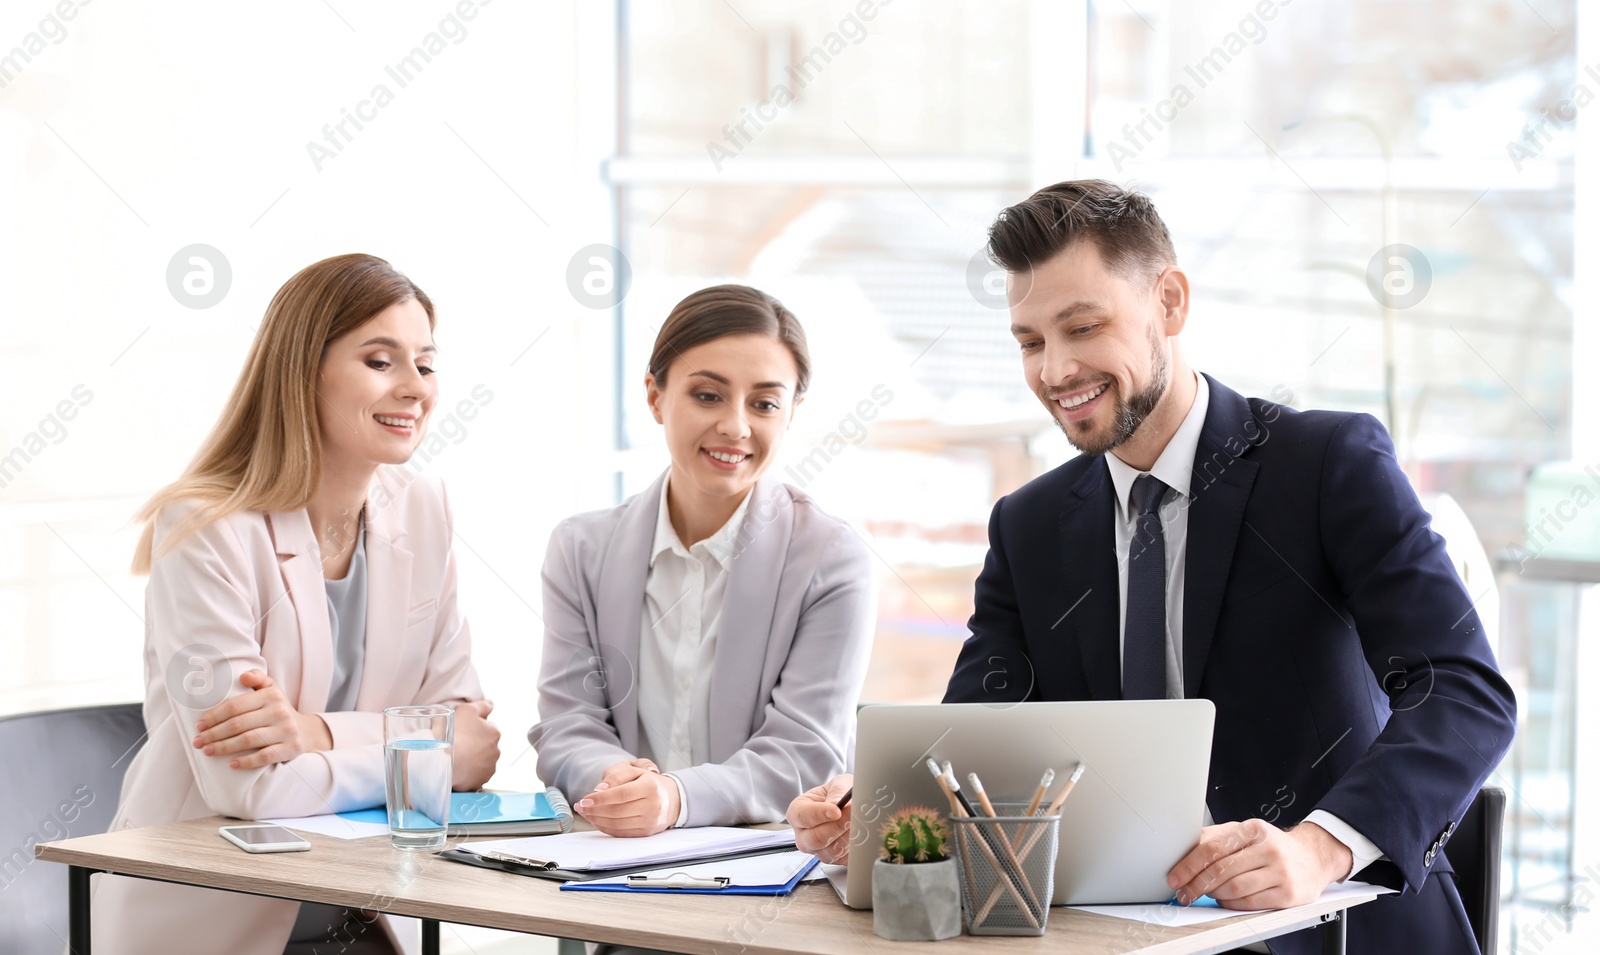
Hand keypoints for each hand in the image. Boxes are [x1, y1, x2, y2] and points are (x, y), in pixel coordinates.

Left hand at [193, 669, 331, 769]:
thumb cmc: (278, 710)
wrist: (306, 732)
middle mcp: (279, 712)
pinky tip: (231, 764)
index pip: (235, 705)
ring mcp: (286, 731)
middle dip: (214, 734)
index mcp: (271, 696)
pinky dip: (246, 761)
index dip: (214, 716)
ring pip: (249, 740)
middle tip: (198, 741)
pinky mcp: (290, 748)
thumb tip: (243, 675)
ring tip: (207, 751)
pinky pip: (265, 756)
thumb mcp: (272, 690)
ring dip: (224, 747)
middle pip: (239, 724)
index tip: (199, 725)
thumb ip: (257, 678)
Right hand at [451, 699, 500, 790]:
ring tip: (457, 758)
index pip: (487, 727)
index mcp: (494, 733)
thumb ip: (482, 706)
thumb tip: (491, 704)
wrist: (442, 762)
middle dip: (475, 744)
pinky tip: (458, 770)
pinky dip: (469, 774)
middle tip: (458, 744)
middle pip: (485, 745)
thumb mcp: (466, 710)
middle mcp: (496, 751)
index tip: (462, 731)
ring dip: (473, 759)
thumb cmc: (453, 734)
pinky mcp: (480, 782)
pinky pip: (475, 776)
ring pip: (481, 761)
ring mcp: (488, 768)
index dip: (473, 728)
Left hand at [577, 759, 679, 836]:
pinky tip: (596, 820)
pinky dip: (605, 827)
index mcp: (651, 786)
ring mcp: (650, 821)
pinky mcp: (646, 833)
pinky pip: (620, 833)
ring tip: (586, 813)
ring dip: (596, 819)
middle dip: (594, 810)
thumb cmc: (649, 783)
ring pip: (617, 824)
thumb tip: (599, 789)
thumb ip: (617, 776)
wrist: (671, 799)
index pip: (622, 794)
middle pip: (617, 811)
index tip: (584, 800)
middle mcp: (653, 805)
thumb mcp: (636, 771)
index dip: (601, 798)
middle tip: (580, 806)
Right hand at [787, 774, 852, 863]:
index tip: (837, 810)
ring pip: (831, 852)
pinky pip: (843, 860)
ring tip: (860, 822)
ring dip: (848, 837)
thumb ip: (836, 792)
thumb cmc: (839, 793)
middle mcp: (804, 835)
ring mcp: (817, 850)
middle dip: (837, 827)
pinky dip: (854, 848)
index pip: (802, 816)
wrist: (851, 804)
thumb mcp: (839, 784)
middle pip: (815, 839)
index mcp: (798, 812)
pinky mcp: (833, 860)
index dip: (819, 814)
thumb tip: (836, 804)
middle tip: (853, 815)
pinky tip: (861, 834)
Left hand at [1166, 819, 1352, 908]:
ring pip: (1235, 888)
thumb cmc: (1273, 846)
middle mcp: (1269, 849)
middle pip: (1222, 870)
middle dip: (1197, 884)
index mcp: (1254, 830)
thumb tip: (1184, 846)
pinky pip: (1250, 903)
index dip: (1189, 864)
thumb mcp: (1246, 833)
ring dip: (1214, 894)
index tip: (1175, 877)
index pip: (1213, 847)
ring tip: (1207, 894)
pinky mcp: (1288, 894)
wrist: (1313, 858)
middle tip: (1184, 892)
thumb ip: (1217, 837)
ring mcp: (1280, 872)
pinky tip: (1225, 901)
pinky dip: (1231, 904)